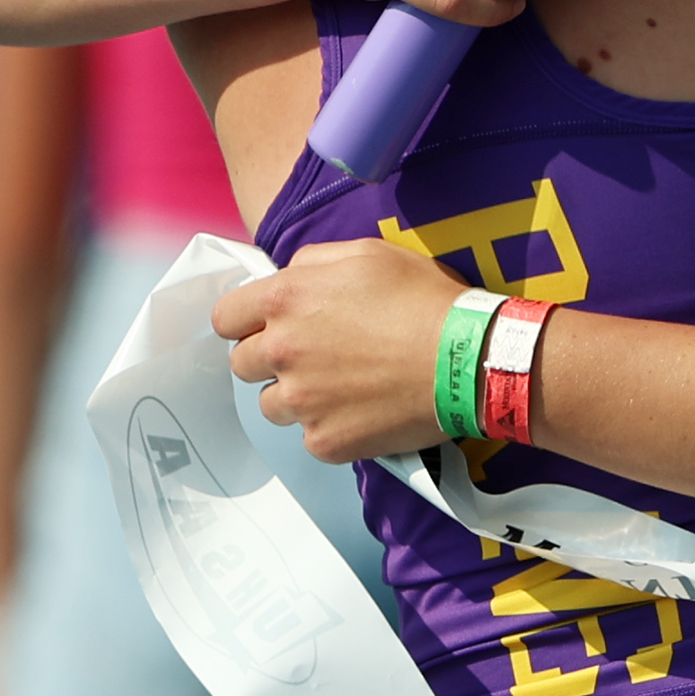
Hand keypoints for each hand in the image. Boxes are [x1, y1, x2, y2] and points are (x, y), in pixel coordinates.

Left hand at [217, 239, 471, 460]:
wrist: (469, 359)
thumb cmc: (424, 299)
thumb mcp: (368, 254)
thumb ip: (312, 261)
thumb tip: (286, 277)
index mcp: (285, 299)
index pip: (225, 318)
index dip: (246, 322)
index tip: (269, 326)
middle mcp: (281, 351)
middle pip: (243, 364)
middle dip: (271, 359)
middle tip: (316, 356)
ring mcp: (301, 402)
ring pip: (273, 405)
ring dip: (297, 396)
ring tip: (342, 387)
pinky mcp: (325, 441)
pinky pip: (310, 437)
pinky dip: (331, 426)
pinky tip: (364, 410)